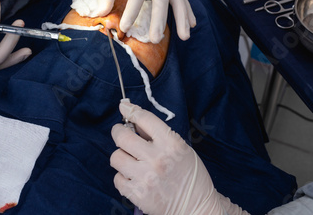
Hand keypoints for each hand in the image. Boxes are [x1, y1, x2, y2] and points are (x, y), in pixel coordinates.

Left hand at [110, 102, 224, 214]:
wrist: (196, 207)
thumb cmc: (189, 176)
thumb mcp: (181, 149)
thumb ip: (157, 135)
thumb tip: (134, 121)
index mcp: (171, 143)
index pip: (144, 118)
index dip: (130, 110)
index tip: (124, 107)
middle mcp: (157, 159)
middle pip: (122, 137)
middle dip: (118, 131)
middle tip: (120, 132)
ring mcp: (146, 177)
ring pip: (116, 157)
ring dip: (121, 156)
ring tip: (130, 159)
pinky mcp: (138, 194)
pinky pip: (117, 178)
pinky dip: (123, 177)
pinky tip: (134, 177)